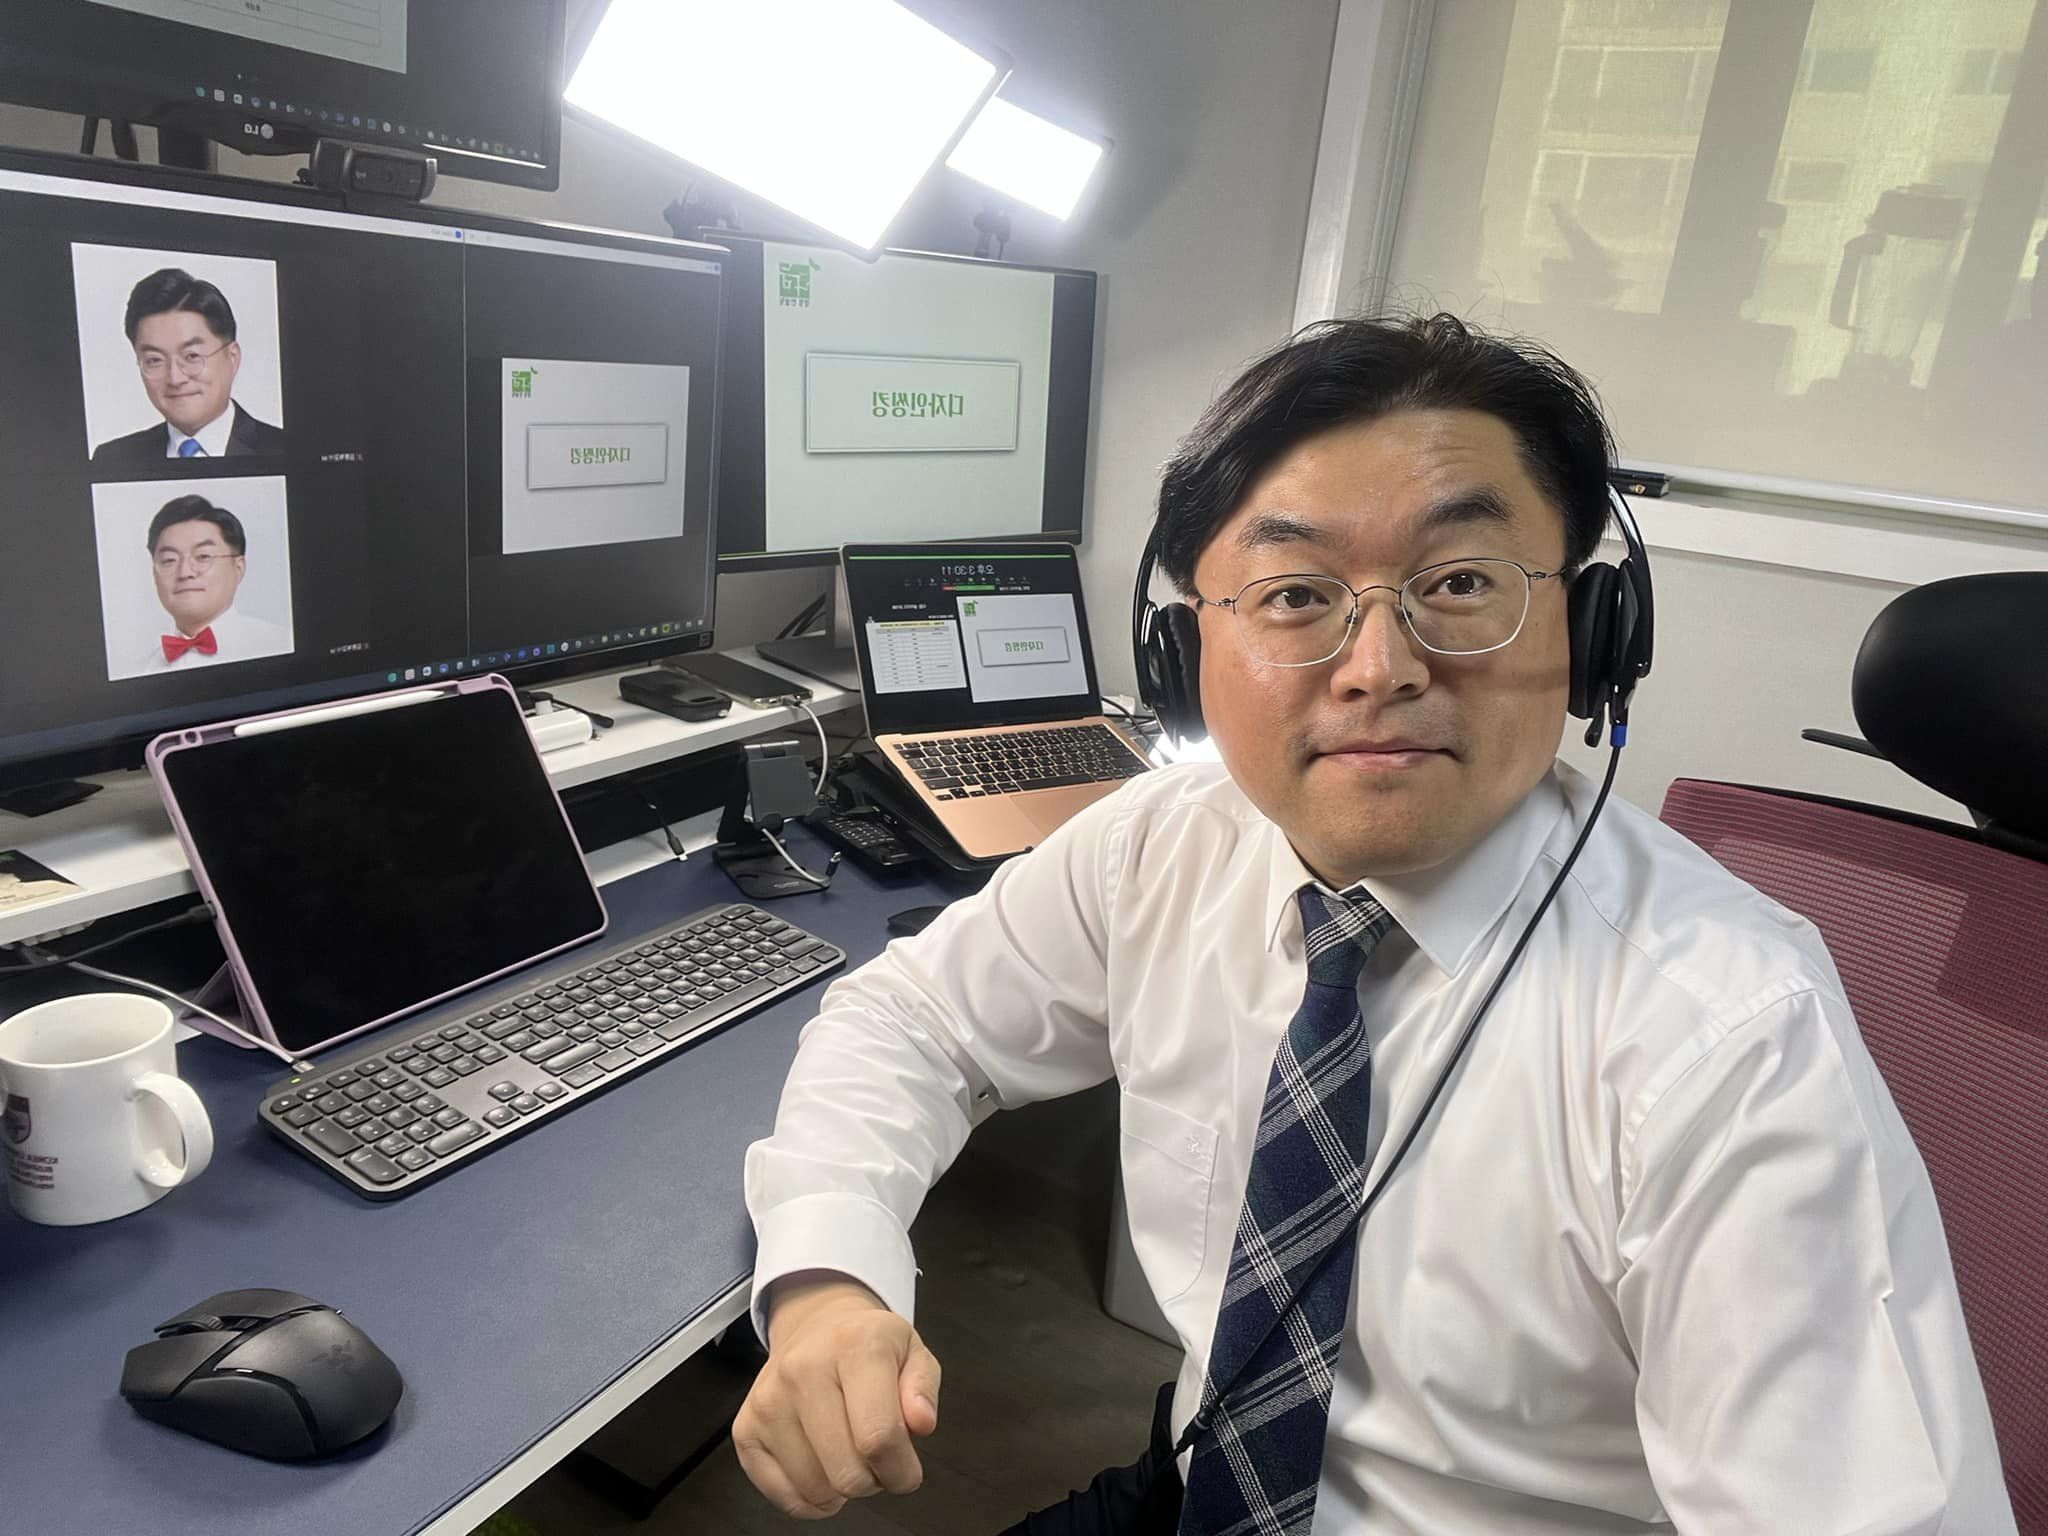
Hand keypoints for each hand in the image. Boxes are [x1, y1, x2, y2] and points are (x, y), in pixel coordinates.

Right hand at [733, 1272, 942, 1518]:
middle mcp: (802, 1369)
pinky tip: (823, 1468)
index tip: (907, 1470)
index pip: (879, 1437)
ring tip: (848, 1454)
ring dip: (842, 1489)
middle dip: (874, 1481)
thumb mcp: (912, 1352)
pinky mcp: (745, 1430)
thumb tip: (921, 1422)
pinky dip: (811, 1499)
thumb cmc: (867, 1347)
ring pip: (816, 1490)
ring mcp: (768, 1402)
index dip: (902, 1470)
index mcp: (853, 1346)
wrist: (815, 1326)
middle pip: (847, 1473)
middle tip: (877, 1459)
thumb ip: (923, 1388)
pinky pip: (784, 1498)